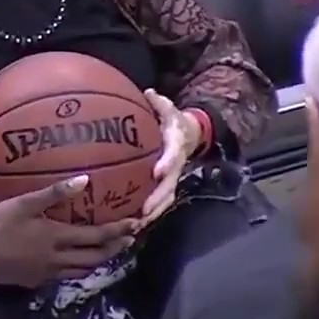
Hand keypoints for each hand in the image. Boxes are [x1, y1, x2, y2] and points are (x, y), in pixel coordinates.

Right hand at [0, 175, 138, 286]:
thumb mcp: (25, 203)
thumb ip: (55, 193)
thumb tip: (85, 180)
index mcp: (57, 237)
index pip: (97, 237)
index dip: (118, 230)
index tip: (135, 223)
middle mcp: (58, 258)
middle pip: (96, 257)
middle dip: (115, 248)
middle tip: (129, 238)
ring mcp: (48, 272)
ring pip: (83, 270)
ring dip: (99, 260)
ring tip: (108, 250)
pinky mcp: (37, 280)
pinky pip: (65, 275)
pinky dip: (78, 267)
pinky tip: (75, 260)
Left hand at [139, 89, 202, 228]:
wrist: (189, 135)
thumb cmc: (173, 121)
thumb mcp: (168, 108)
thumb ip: (159, 103)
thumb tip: (148, 92)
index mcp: (176, 145)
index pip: (173, 155)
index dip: (166, 163)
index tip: (156, 172)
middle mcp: (176, 166)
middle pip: (169, 186)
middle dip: (157, 200)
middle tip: (143, 212)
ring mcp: (172, 179)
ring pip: (165, 200)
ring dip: (152, 213)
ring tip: (135, 226)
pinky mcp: (165, 187)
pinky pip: (158, 202)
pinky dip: (147, 214)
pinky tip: (129, 224)